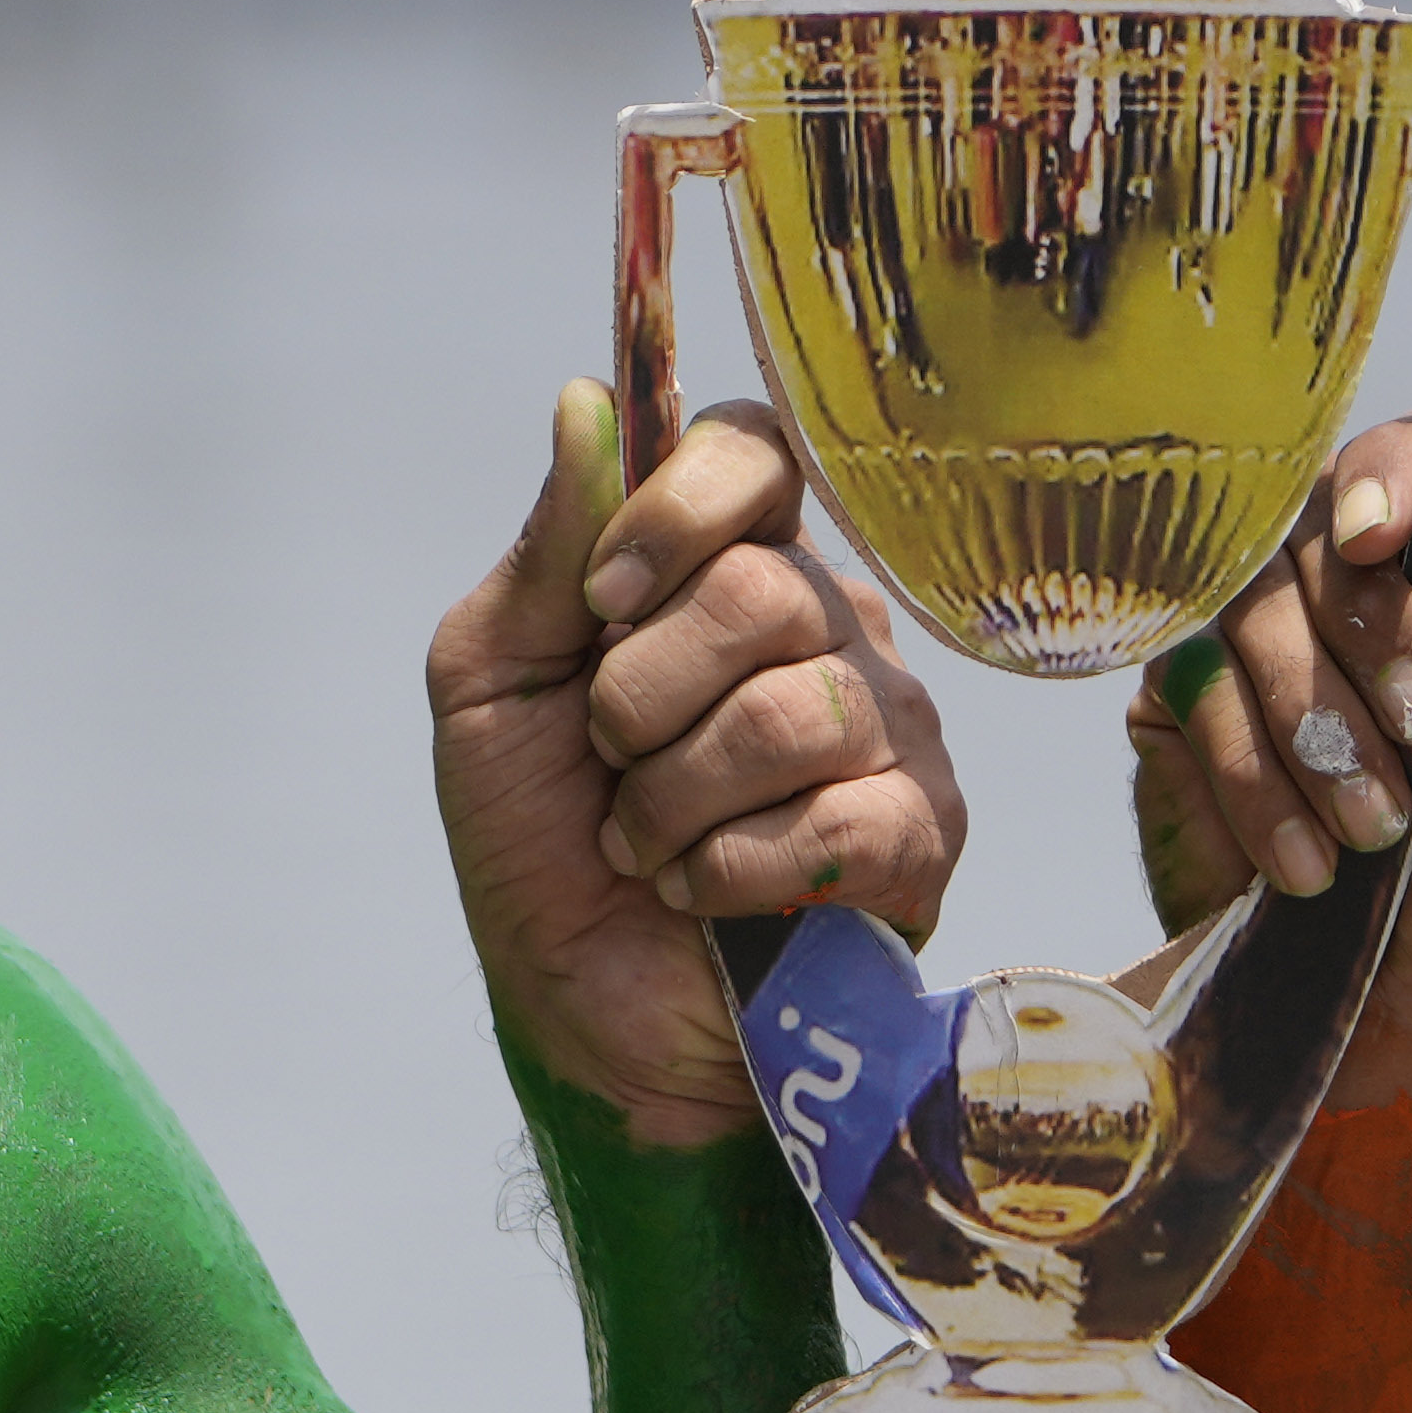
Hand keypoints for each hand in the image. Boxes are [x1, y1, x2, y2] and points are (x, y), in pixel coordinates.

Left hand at [429, 389, 969, 1149]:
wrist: (578, 1012)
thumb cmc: (540, 841)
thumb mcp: (494, 686)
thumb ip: (546, 552)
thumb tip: (585, 400)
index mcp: (727, 569)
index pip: (757, 452)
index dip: (679, 511)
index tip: (601, 600)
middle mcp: (828, 627)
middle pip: (763, 591)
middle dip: (642, 696)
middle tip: (612, 762)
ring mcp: (889, 731)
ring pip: (798, 710)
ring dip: (676, 797)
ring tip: (649, 844)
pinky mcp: (917, 837)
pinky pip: (841, 817)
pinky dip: (732, 868)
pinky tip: (704, 892)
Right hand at [1128, 372, 1411, 1111]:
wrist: (1390, 1030)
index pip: (1394, 458)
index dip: (1376, 486)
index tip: (1381, 545)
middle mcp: (1341, 595)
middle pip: (1302, 526)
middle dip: (1356, 644)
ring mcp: (1249, 651)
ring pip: (1236, 611)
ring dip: (1309, 732)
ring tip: (1366, 833)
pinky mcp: (1178, 720)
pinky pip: (1183, 700)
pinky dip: (1250, 784)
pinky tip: (1299, 862)